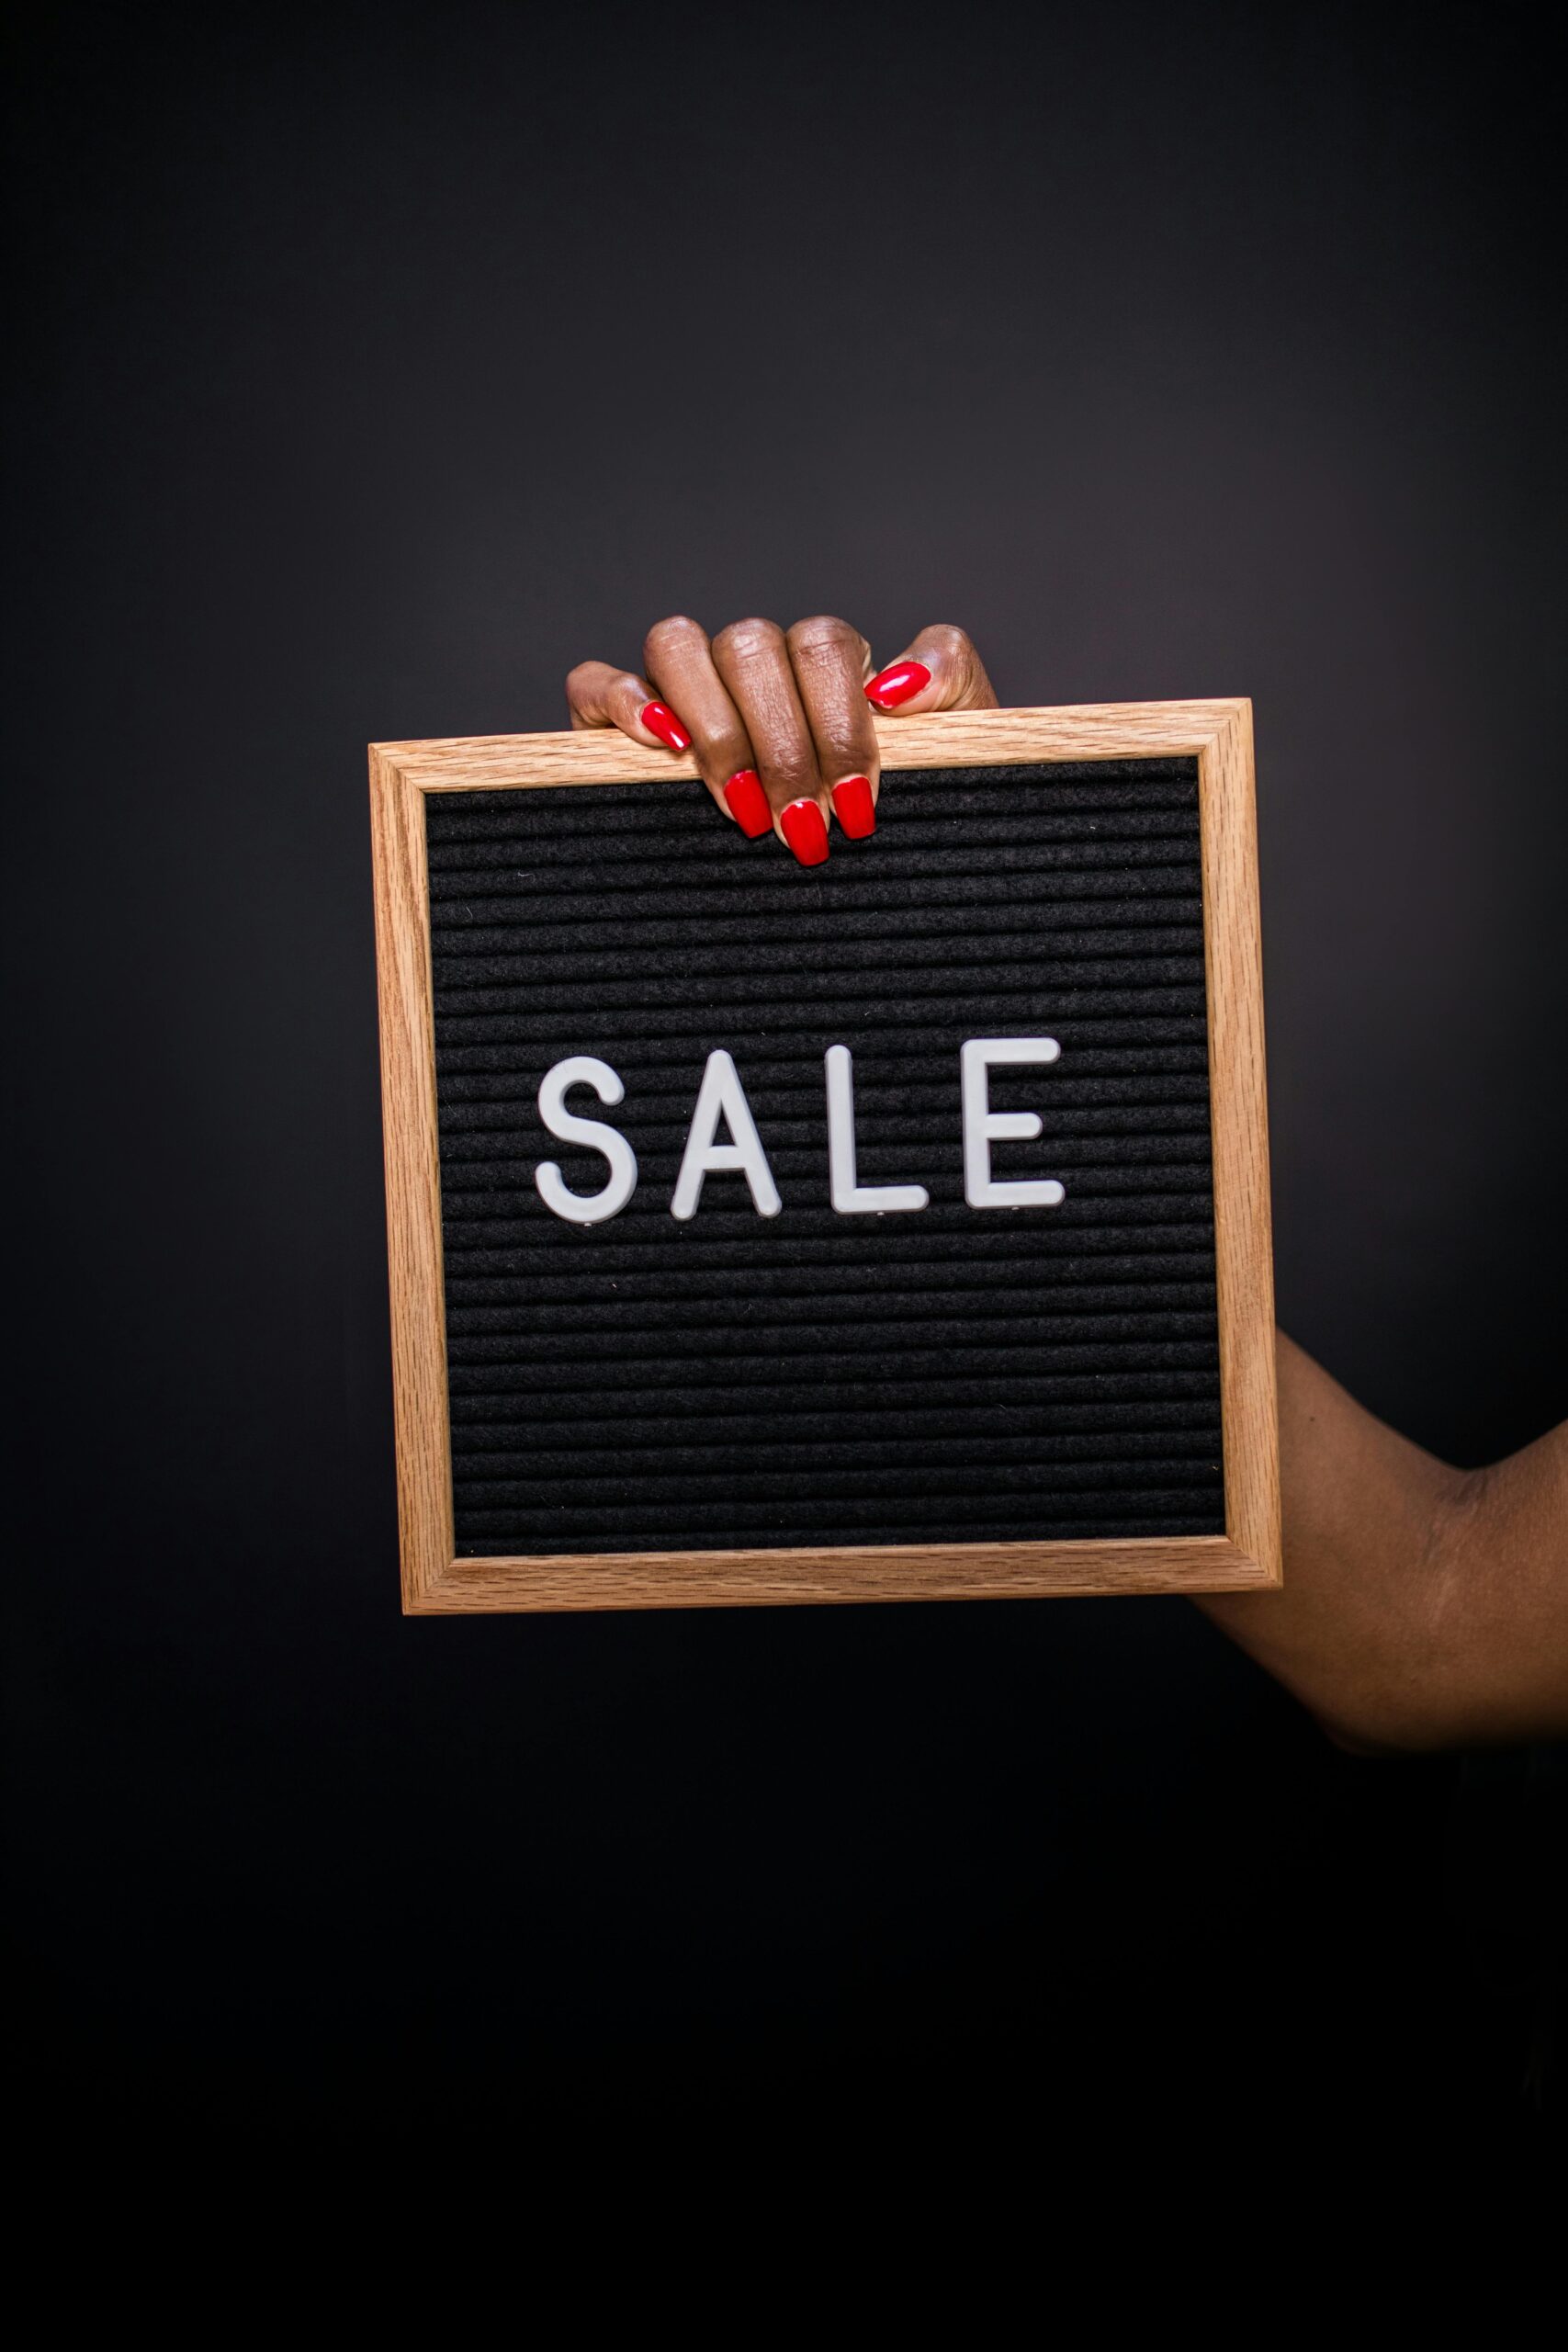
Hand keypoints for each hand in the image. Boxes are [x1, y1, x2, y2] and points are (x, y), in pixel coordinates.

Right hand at [565, 616, 997, 864]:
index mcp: (826, 666)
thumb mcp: (956, 751)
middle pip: (752, 644)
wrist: (886, 892)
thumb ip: (950, 680)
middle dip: (782, 745)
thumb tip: (896, 679)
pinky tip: (663, 750)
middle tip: (803, 825)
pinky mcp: (617, 731)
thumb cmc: (903, 821)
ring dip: (715, 727)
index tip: (857, 806)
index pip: (820, 644)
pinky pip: (596, 684)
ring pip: (678, 644)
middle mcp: (754, 669)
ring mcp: (685, 694)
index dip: (836, 722)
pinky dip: (621, 703)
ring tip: (745, 807)